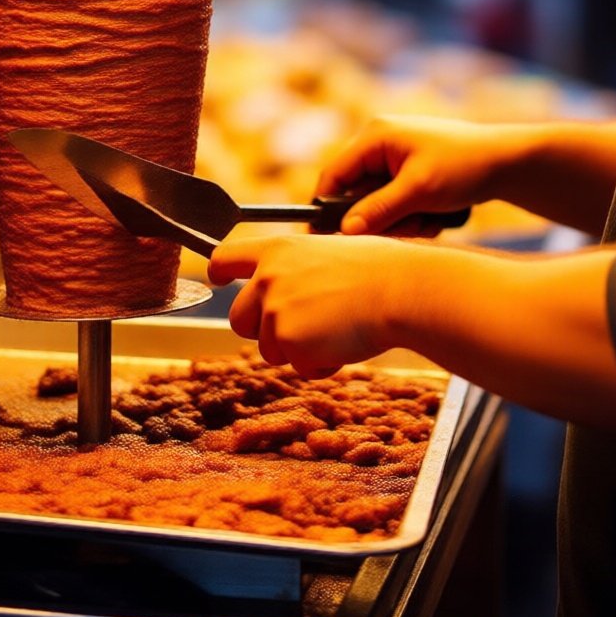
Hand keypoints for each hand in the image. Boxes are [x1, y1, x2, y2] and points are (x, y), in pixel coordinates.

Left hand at [207, 230, 409, 377]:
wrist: (397, 290)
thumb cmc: (376, 270)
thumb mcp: (326, 252)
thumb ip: (296, 269)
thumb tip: (289, 285)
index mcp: (277, 250)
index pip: (226, 256)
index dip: (218, 270)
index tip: (218, 278)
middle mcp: (268, 278)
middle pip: (238, 318)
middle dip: (262, 330)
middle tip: (300, 328)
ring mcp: (275, 311)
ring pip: (269, 348)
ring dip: (297, 349)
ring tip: (334, 329)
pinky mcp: (288, 341)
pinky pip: (297, 366)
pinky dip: (318, 364)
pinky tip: (342, 344)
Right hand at [317, 115, 508, 234]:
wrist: (506, 162)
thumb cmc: (463, 166)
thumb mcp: (419, 191)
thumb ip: (379, 210)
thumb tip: (343, 230)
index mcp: (375, 136)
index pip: (334, 174)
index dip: (325, 207)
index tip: (324, 239)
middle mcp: (380, 143)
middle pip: (356, 194)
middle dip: (382, 217)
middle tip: (411, 224)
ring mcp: (395, 158)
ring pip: (378, 204)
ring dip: (402, 219)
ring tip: (432, 218)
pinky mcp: (409, 173)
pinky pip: (396, 204)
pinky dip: (414, 215)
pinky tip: (438, 215)